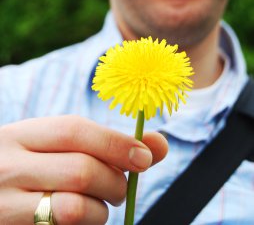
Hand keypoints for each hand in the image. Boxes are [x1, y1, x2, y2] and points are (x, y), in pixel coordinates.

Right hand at [0, 115, 167, 223]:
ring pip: (75, 208)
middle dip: (115, 181)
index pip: (74, 131)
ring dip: (101, 210)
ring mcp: (7, 205)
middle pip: (82, 170)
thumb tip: (159, 144)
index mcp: (21, 136)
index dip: (116, 143)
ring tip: (98, 205)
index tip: (145, 157)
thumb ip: (102, 142)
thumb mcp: (52, 146)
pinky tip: (79, 219)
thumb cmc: (31, 167)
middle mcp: (10, 167)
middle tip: (120, 188)